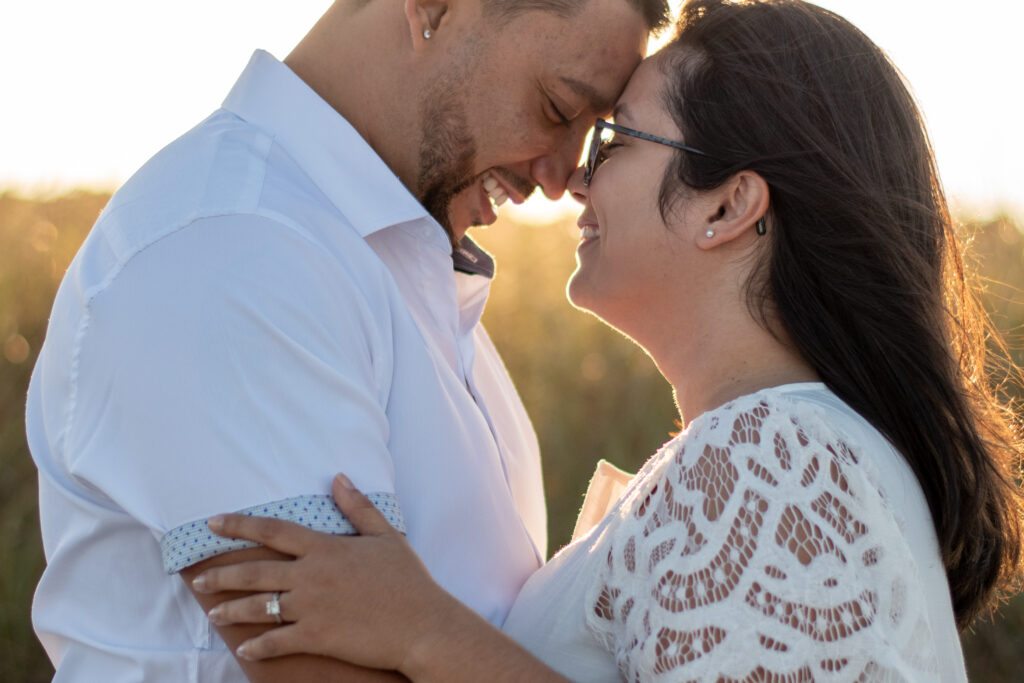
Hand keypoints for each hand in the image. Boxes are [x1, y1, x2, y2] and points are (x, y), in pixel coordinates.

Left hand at [193, 474, 452, 672]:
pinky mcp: (317, 637)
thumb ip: (358, 507)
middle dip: (223, 574)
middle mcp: (313, 576)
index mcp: (326, 549)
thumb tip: (338, 477)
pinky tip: (246, 650)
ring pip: (260, 608)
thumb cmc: (409, 581)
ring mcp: (313, 608)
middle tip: (199, 578)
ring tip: (214, 614)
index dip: (240, 525)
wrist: (424, 624)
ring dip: (232, 610)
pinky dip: (259, 647)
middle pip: (256, 572)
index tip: (214, 522)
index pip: (274, 531)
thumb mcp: (386, 536)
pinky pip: (278, 642)